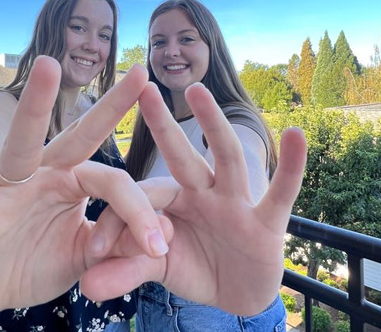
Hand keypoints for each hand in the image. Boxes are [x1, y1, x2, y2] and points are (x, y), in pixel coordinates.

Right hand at [0, 58, 170, 316]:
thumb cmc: (38, 261)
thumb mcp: (87, 253)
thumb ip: (118, 242)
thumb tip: (162, 238)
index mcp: (73, 185)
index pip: (114, 183)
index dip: (138, 212)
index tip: (158, 248)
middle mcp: (43, 177)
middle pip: (79, 138)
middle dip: (110, 109)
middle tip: (142, 73)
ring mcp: (8, 189)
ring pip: (23, 143)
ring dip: (37, 106)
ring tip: (49, 64)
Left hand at [81, 82, 306, 315]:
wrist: (235, 293)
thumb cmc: (194, 268)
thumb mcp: (158, 268)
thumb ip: (125, 271)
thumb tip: (84, 286)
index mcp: (171, 201)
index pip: (142, 198)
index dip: (118, 220)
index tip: (96, 251)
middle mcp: (202, 193)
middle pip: (181, 155)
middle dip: (162, 124)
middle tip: (143, 87)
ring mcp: (234, 203)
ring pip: (224, 159)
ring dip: (212, 125)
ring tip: (197, 90)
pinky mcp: (266, 223)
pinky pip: (280, 193)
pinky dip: (291, 168)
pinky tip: (296, 135)